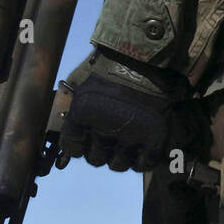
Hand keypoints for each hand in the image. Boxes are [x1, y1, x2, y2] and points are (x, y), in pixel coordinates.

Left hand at [56, 47, 210, 171]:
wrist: (149, 59)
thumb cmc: (113, 66)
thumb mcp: (85, 83)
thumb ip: (76, 109)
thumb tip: (70, 130)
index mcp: (82, 114)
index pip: (72, 147)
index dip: (78, 145)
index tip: (83, 140)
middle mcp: (103, 130)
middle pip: (95, 159)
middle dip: (99, 149)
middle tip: (108, 135)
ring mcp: (129, 138)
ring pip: (118, 164)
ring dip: (119, 155)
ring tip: (126, 140)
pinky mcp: (153, 141)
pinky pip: (143, 163)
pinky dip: (141, 159)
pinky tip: (141, 147)